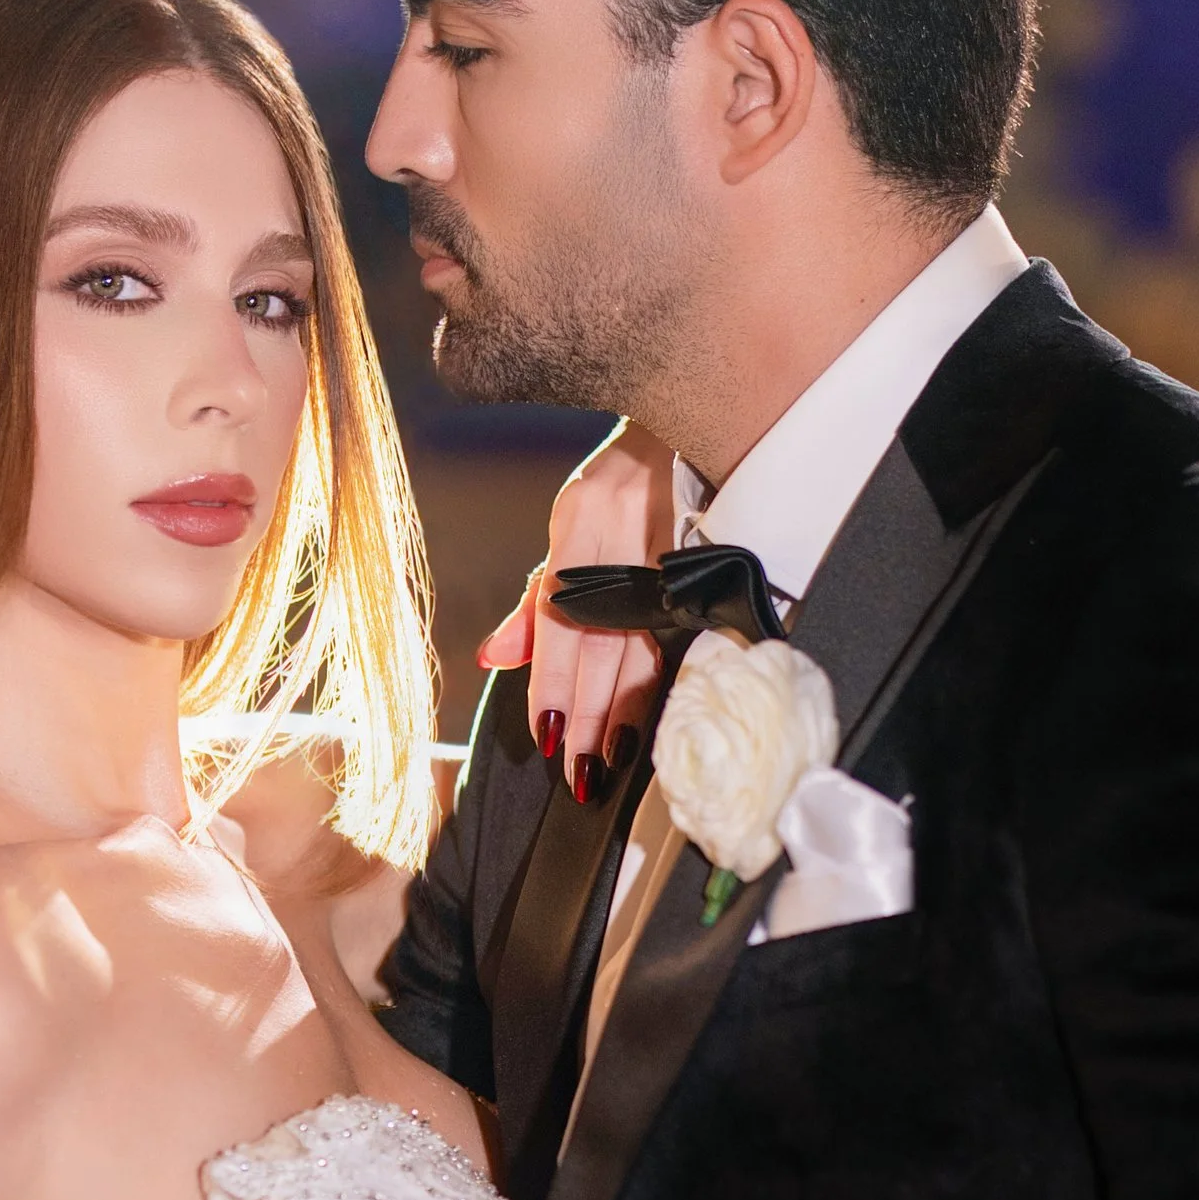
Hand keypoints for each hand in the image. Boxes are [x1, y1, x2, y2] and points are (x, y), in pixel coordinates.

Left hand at [479, 420, 672, 791]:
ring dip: (628, 708)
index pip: (562, 619)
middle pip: (604, 644)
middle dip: (589, 713)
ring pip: (647, 645)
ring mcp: (669, 551)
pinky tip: (659, 719)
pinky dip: (666, 680)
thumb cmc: (617, 491)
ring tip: (612, 758)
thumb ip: (533, 605)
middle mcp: (624, 538)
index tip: (548, 731)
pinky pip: (682, 635)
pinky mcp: (705, 563)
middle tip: (580, 770)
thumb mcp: (567, 532)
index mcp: (581, 525)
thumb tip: (493, 659)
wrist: (684, 428)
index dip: (554, 680)